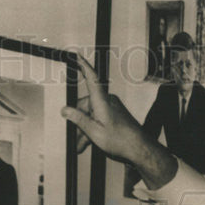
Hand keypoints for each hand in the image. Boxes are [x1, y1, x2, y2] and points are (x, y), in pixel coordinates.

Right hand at [62, 53, 176, 188]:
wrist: (139, 148)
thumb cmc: (121, 140)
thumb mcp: (94, 131)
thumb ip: (78, 119)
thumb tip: (65, 110)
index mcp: (101, 101)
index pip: (91, 78)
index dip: (83, 66)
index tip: (78, 56)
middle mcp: (108, 101)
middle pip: (87, 105)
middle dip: (79, 121)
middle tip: (75, 138)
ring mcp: (113, 108)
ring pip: (93, 114)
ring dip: (86, 129)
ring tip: (82, 145)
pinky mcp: (117, 115)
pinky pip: (101, 117)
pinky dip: (95, 128)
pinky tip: (91, 142)